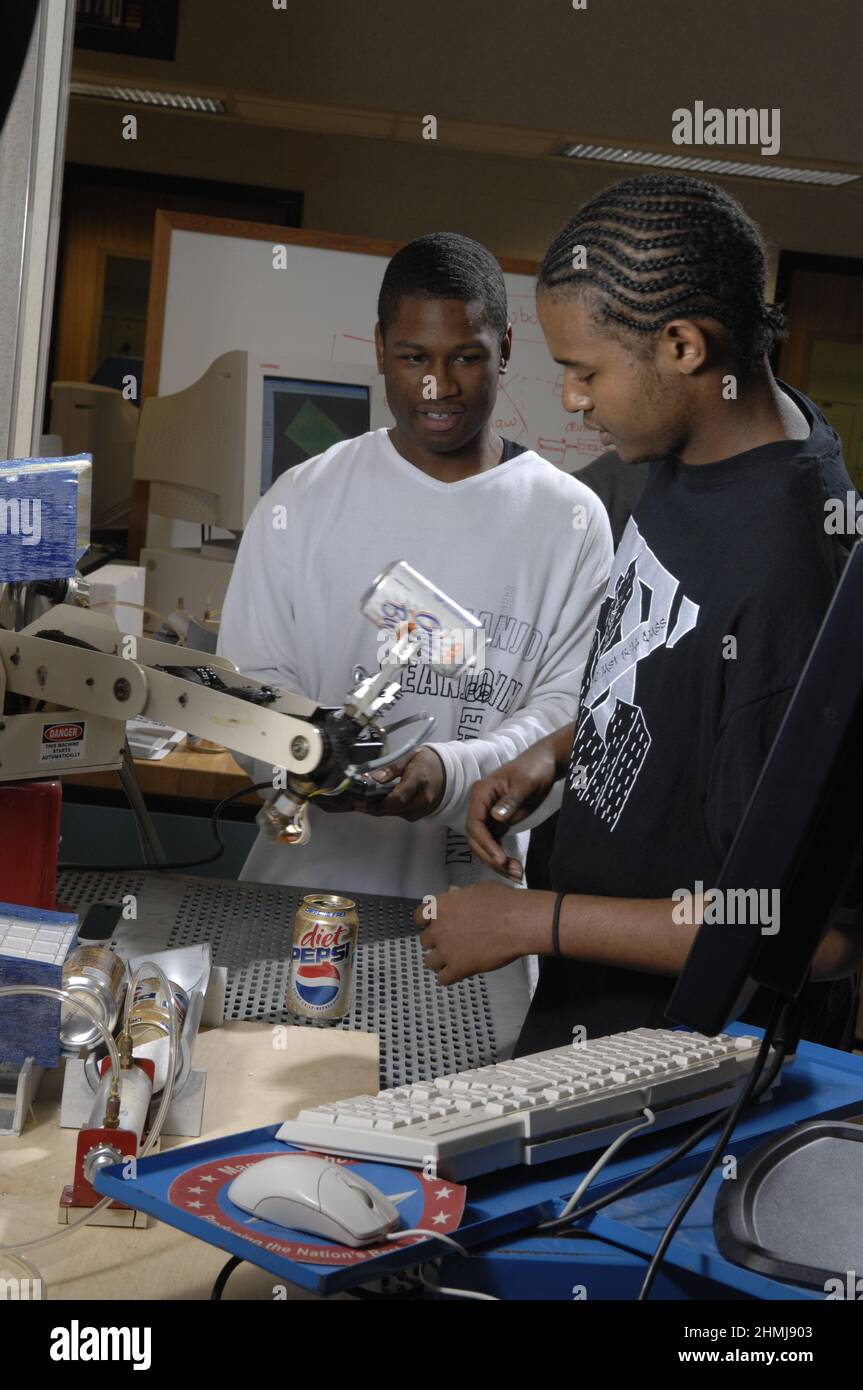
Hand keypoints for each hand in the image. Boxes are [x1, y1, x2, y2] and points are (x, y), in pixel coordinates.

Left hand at [361, 747, 445, 820]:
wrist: (446, 774)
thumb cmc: (426, 763)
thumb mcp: (409, 758)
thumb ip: (390, 769)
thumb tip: (372, 778)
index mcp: (420, 780)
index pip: (398, 797)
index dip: (377, 802)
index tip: (360, 800)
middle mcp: (422, 799)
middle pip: (392, 809)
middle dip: (370, 807)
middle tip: (351, 802)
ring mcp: (420, 810)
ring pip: (391, 813)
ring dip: (374, 809)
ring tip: (356, 803)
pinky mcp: (416, 815)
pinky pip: (395, 814)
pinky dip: (383, 809)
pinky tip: (371, 804)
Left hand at [413, 882, 528, 984]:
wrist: (518, 922)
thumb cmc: (504, 903)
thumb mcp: (479, 889)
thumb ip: (461, 895)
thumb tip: (454, 893)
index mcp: (441, 907)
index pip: (419, 917)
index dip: (427, 922)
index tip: (433, 924)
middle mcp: (439, 928)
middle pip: (425, 940)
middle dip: (437, 941)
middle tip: (450, 941)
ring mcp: (447, 950)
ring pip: (430, 962)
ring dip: (440, 961)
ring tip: (452, 960)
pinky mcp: (458, 968)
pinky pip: (443, 979)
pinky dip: (449, 977)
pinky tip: (458, 973)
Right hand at [465, 741, 558, 880]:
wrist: (546, 764)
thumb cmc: (535, 768)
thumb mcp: (525, 783)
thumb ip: (511, 800)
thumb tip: (495, 818)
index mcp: (481, 793)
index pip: (474, 824)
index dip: (485, 843)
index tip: (500, 858)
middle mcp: (480, 806)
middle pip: (476, 839)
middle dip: (491, 858)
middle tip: (512, 872)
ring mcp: (488, 816)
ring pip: (484, 845)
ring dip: (497, 862)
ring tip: (517, 874)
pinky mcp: (498, 824)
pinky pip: (495, 845)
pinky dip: (502, 858)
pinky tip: (515, 868)